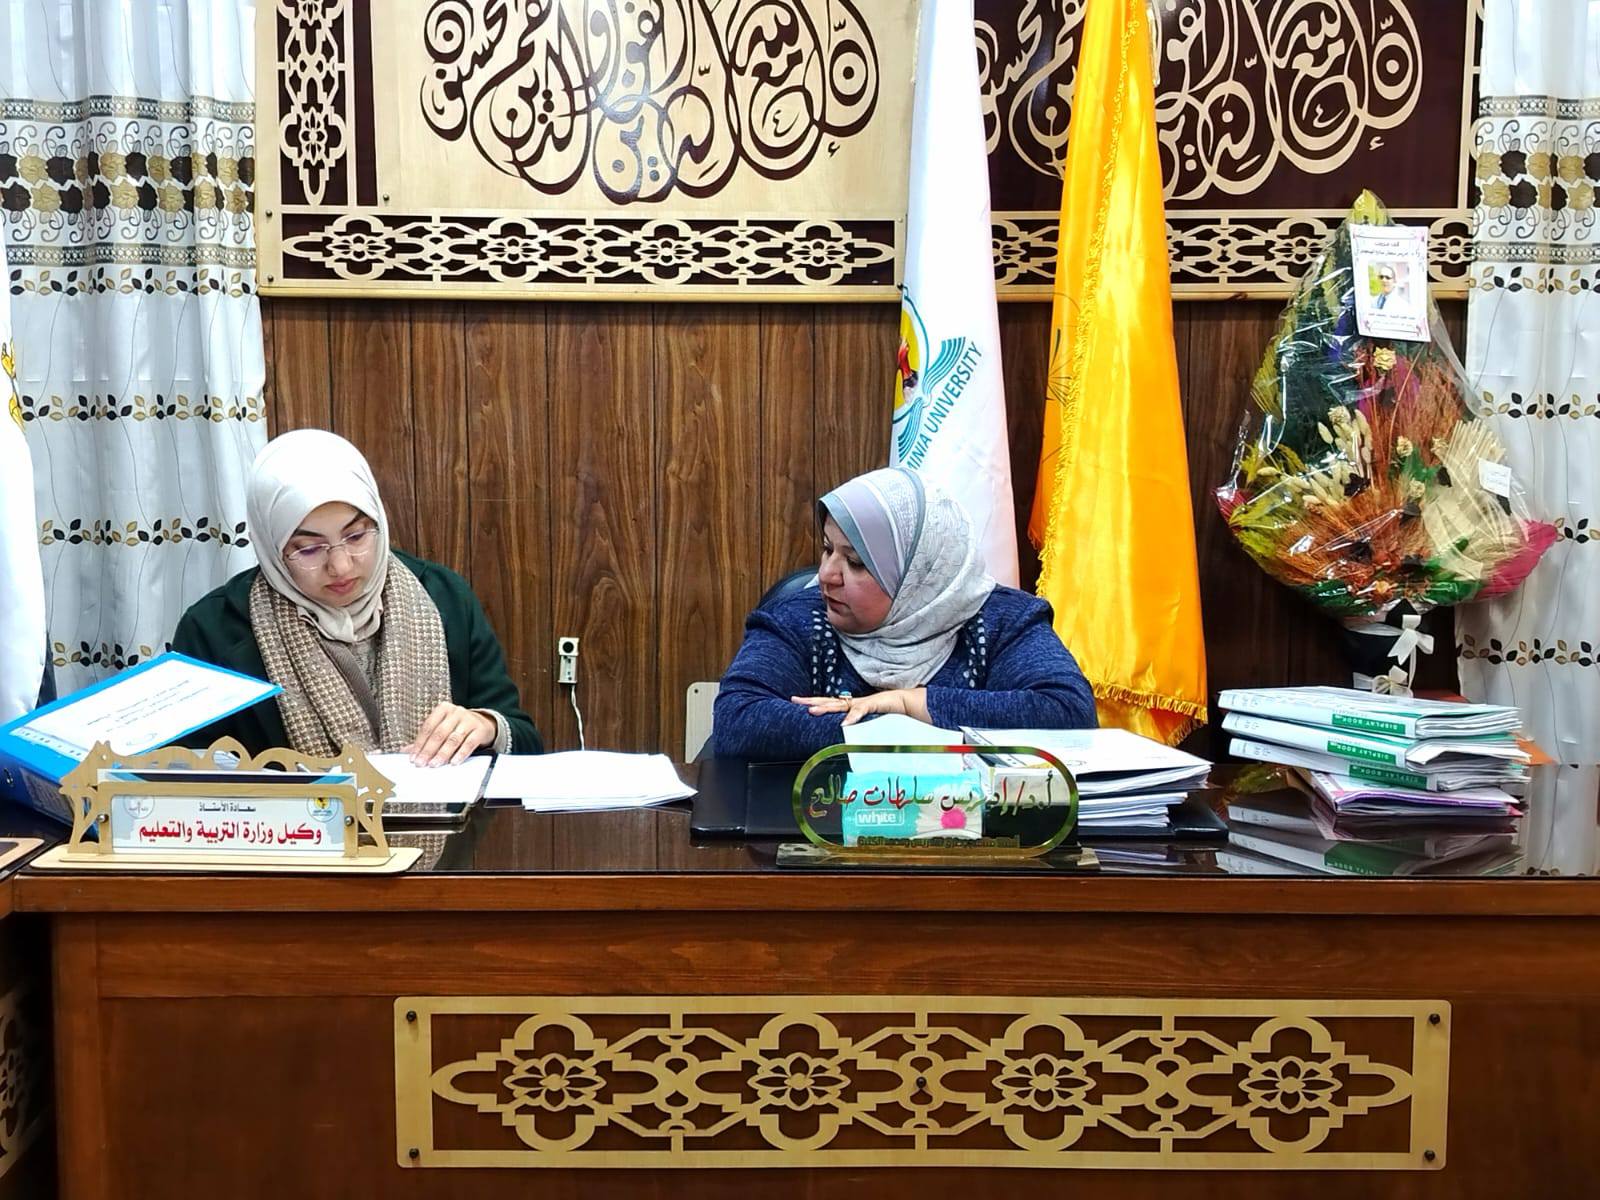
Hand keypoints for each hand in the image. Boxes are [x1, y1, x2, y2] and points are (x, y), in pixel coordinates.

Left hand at [403, 703, 496, 765]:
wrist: (483, 723)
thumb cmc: (457, 726)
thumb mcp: (441, 728)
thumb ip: (425, 739)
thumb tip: (407, 751)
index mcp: (443, 709)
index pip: (428, 727)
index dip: (419, 743)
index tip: (413, 757)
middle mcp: (456, 712)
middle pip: (439, 733)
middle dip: (429, 750)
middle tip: (422, 763)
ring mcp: (469, 720)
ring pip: (453, 739)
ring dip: (443, 753)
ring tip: (435, 764)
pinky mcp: (480, 730)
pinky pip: (469, 743)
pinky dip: (460, 754)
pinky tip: (454, 762)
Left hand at [790, 688, 928, 725]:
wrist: (910, 702)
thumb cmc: (891, 712)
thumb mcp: (872, 722)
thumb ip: (861, 728)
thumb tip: (849, 735)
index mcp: (851, 706)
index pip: (829, 703)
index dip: (814, 703)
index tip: (798, 702)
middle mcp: (854, 703)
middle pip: (828, 701)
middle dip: (810, 701)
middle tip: (794, 700)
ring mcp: (862, 703)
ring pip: (840, 705)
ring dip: (825, 708)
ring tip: (811, 710)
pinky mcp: (874, 704)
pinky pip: (861, 711)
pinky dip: (852, 717)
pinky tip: (843, 723)